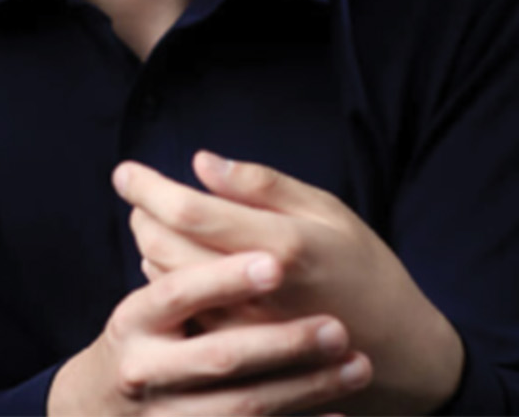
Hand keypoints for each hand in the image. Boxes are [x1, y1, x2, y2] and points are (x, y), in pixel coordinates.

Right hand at [48, 251, 372, 415]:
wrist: (107, 411)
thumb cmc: (150, 330)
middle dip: (284, 344)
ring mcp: (170, 415)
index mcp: (138, 317)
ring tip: (357, 367)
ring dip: (305, 389)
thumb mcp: (153, 290)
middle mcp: (147, 369)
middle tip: (338, 329)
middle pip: (221, 356)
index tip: (276, 263)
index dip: (226, 277)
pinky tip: (341, 414)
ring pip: (243, 408)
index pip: (180, 291)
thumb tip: (204, 161)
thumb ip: (184, 237)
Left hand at [116, 152, 465, 416]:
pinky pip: (180, 311)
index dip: (150, 188)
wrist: (393, 352)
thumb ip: (265, 187)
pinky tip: (179, 262)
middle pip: (165, 246)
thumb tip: (202, 164)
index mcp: (282, 245)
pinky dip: (167, 279)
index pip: (192, 212)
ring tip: (158, 222)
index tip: (125, 171)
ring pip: (164, 280)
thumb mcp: (330, 213)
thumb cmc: (366, 270)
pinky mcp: (234, 354)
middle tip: (143, 195)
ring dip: (150, 245)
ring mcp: (240, 328)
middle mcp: (254, 290)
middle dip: (144, 213)